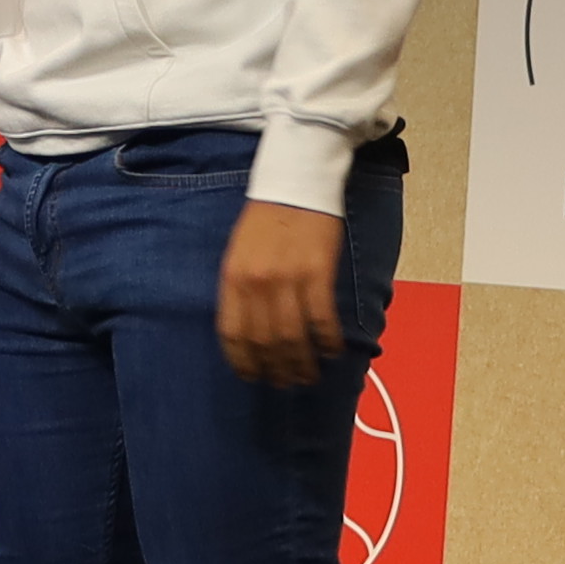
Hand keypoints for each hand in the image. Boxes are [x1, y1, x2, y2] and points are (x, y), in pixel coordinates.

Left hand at [214, 203, 347, 389]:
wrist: (295, 181)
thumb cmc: (266, 218)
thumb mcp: (239, 253)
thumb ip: (241, 289)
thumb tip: (250, 331)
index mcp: (232, 278)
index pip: (233, 334)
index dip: (243, 363)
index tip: (254, 377)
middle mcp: (256, 283)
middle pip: (265, 342)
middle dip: (277, 369)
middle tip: (288, 382)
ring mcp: (287, 279)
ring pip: (293, 337)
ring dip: (303, 363)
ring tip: (310, 375)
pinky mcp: (317, 272)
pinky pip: (322, 319)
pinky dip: (328, 340)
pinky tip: (332, 350)